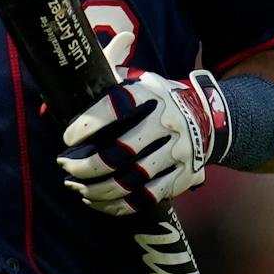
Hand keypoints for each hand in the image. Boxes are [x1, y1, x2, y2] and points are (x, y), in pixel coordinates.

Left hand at [57, 68, 231, 216]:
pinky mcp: (182, 177)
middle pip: (122, 150)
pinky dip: (118, 205)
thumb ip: (108, 68)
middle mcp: (168, 122)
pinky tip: (96, 201)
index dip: (88, 124)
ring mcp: (178, 152)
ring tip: (76, 187)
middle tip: (65, 165)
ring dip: (98, 188)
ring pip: (132, 179)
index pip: (116, 106)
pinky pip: (146, 198)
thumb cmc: (157, 100)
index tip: (67, 137)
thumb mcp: (140, 78)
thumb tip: (71, 69)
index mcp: (152, 94)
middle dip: (87, 164)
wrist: (208, 120)